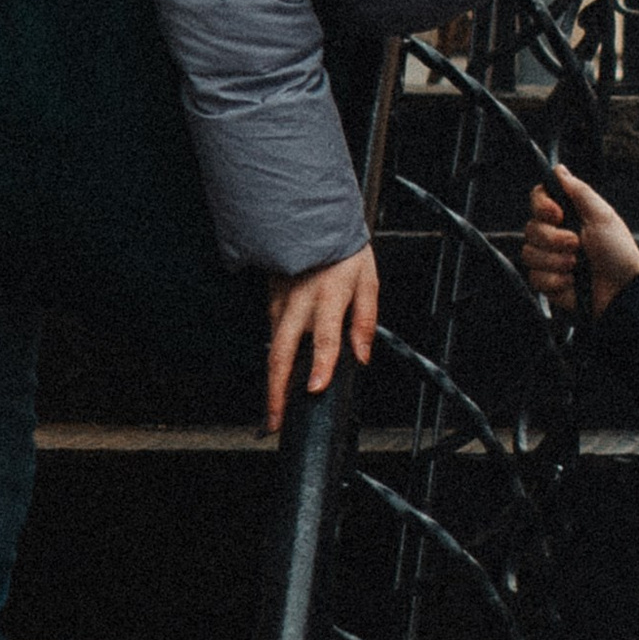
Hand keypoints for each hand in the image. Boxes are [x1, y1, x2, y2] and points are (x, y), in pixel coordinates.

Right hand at [264, 246, 379, 432]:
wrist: (310, 218)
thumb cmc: (343, 250)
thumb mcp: (367, 280)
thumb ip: (365, 320)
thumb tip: (362, 357)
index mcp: (329, 297)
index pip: (324, 338)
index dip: (321, 365)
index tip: (314, 389)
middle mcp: (300, 303)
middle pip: (282, 353)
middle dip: (276, 392)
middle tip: (275, 421)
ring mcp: (281, 302)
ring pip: (272, 347)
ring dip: (272, 380)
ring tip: (274, 410)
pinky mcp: (271, 300)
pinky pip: (272, 333)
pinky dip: (273, 357)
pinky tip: (277, 375)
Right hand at [521, 165, 638, 321]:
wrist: (623, 290)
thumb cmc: (618, 252)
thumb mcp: (602, 216)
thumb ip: (579, 191)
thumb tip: (559, 169)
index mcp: (566, 216)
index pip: (537, 200)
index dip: (541, 206)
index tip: (557, 215)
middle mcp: (554, 235)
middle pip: (530, 228)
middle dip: (554, 240)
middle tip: (577, 246)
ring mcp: (549, 260)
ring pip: (529, 254)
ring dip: (557, 262)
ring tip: (578, 266)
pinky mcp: (547, 283)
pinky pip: (535, 278)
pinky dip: (556, 281)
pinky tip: (573, 283)